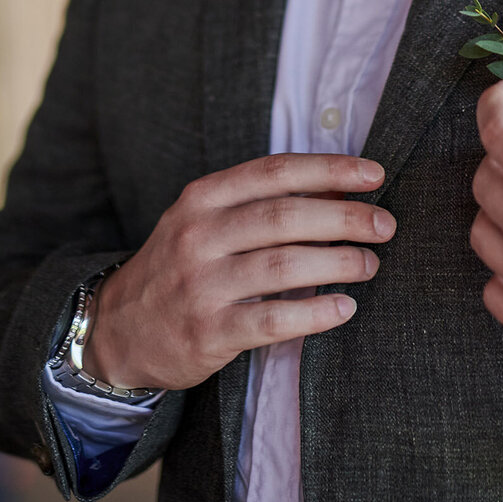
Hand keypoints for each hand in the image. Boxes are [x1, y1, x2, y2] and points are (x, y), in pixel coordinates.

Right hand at [84, 153, 393, 389]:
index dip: (330, 169)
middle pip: (287, 216)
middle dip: (345, 217)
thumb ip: (257, 202)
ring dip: (339, 262)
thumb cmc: (179, 265)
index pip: (276, 171)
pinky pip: (273, 318)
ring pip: (286, 265)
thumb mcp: (202, 219)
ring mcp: (202, 284)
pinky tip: (345, 307)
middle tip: (385, 225)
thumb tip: (336, 186)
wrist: (117, 329)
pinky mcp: (208, 332)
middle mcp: (199, 235)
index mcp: (203, 197)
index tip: (374, 174)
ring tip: (370, 264)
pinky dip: (315, 312)